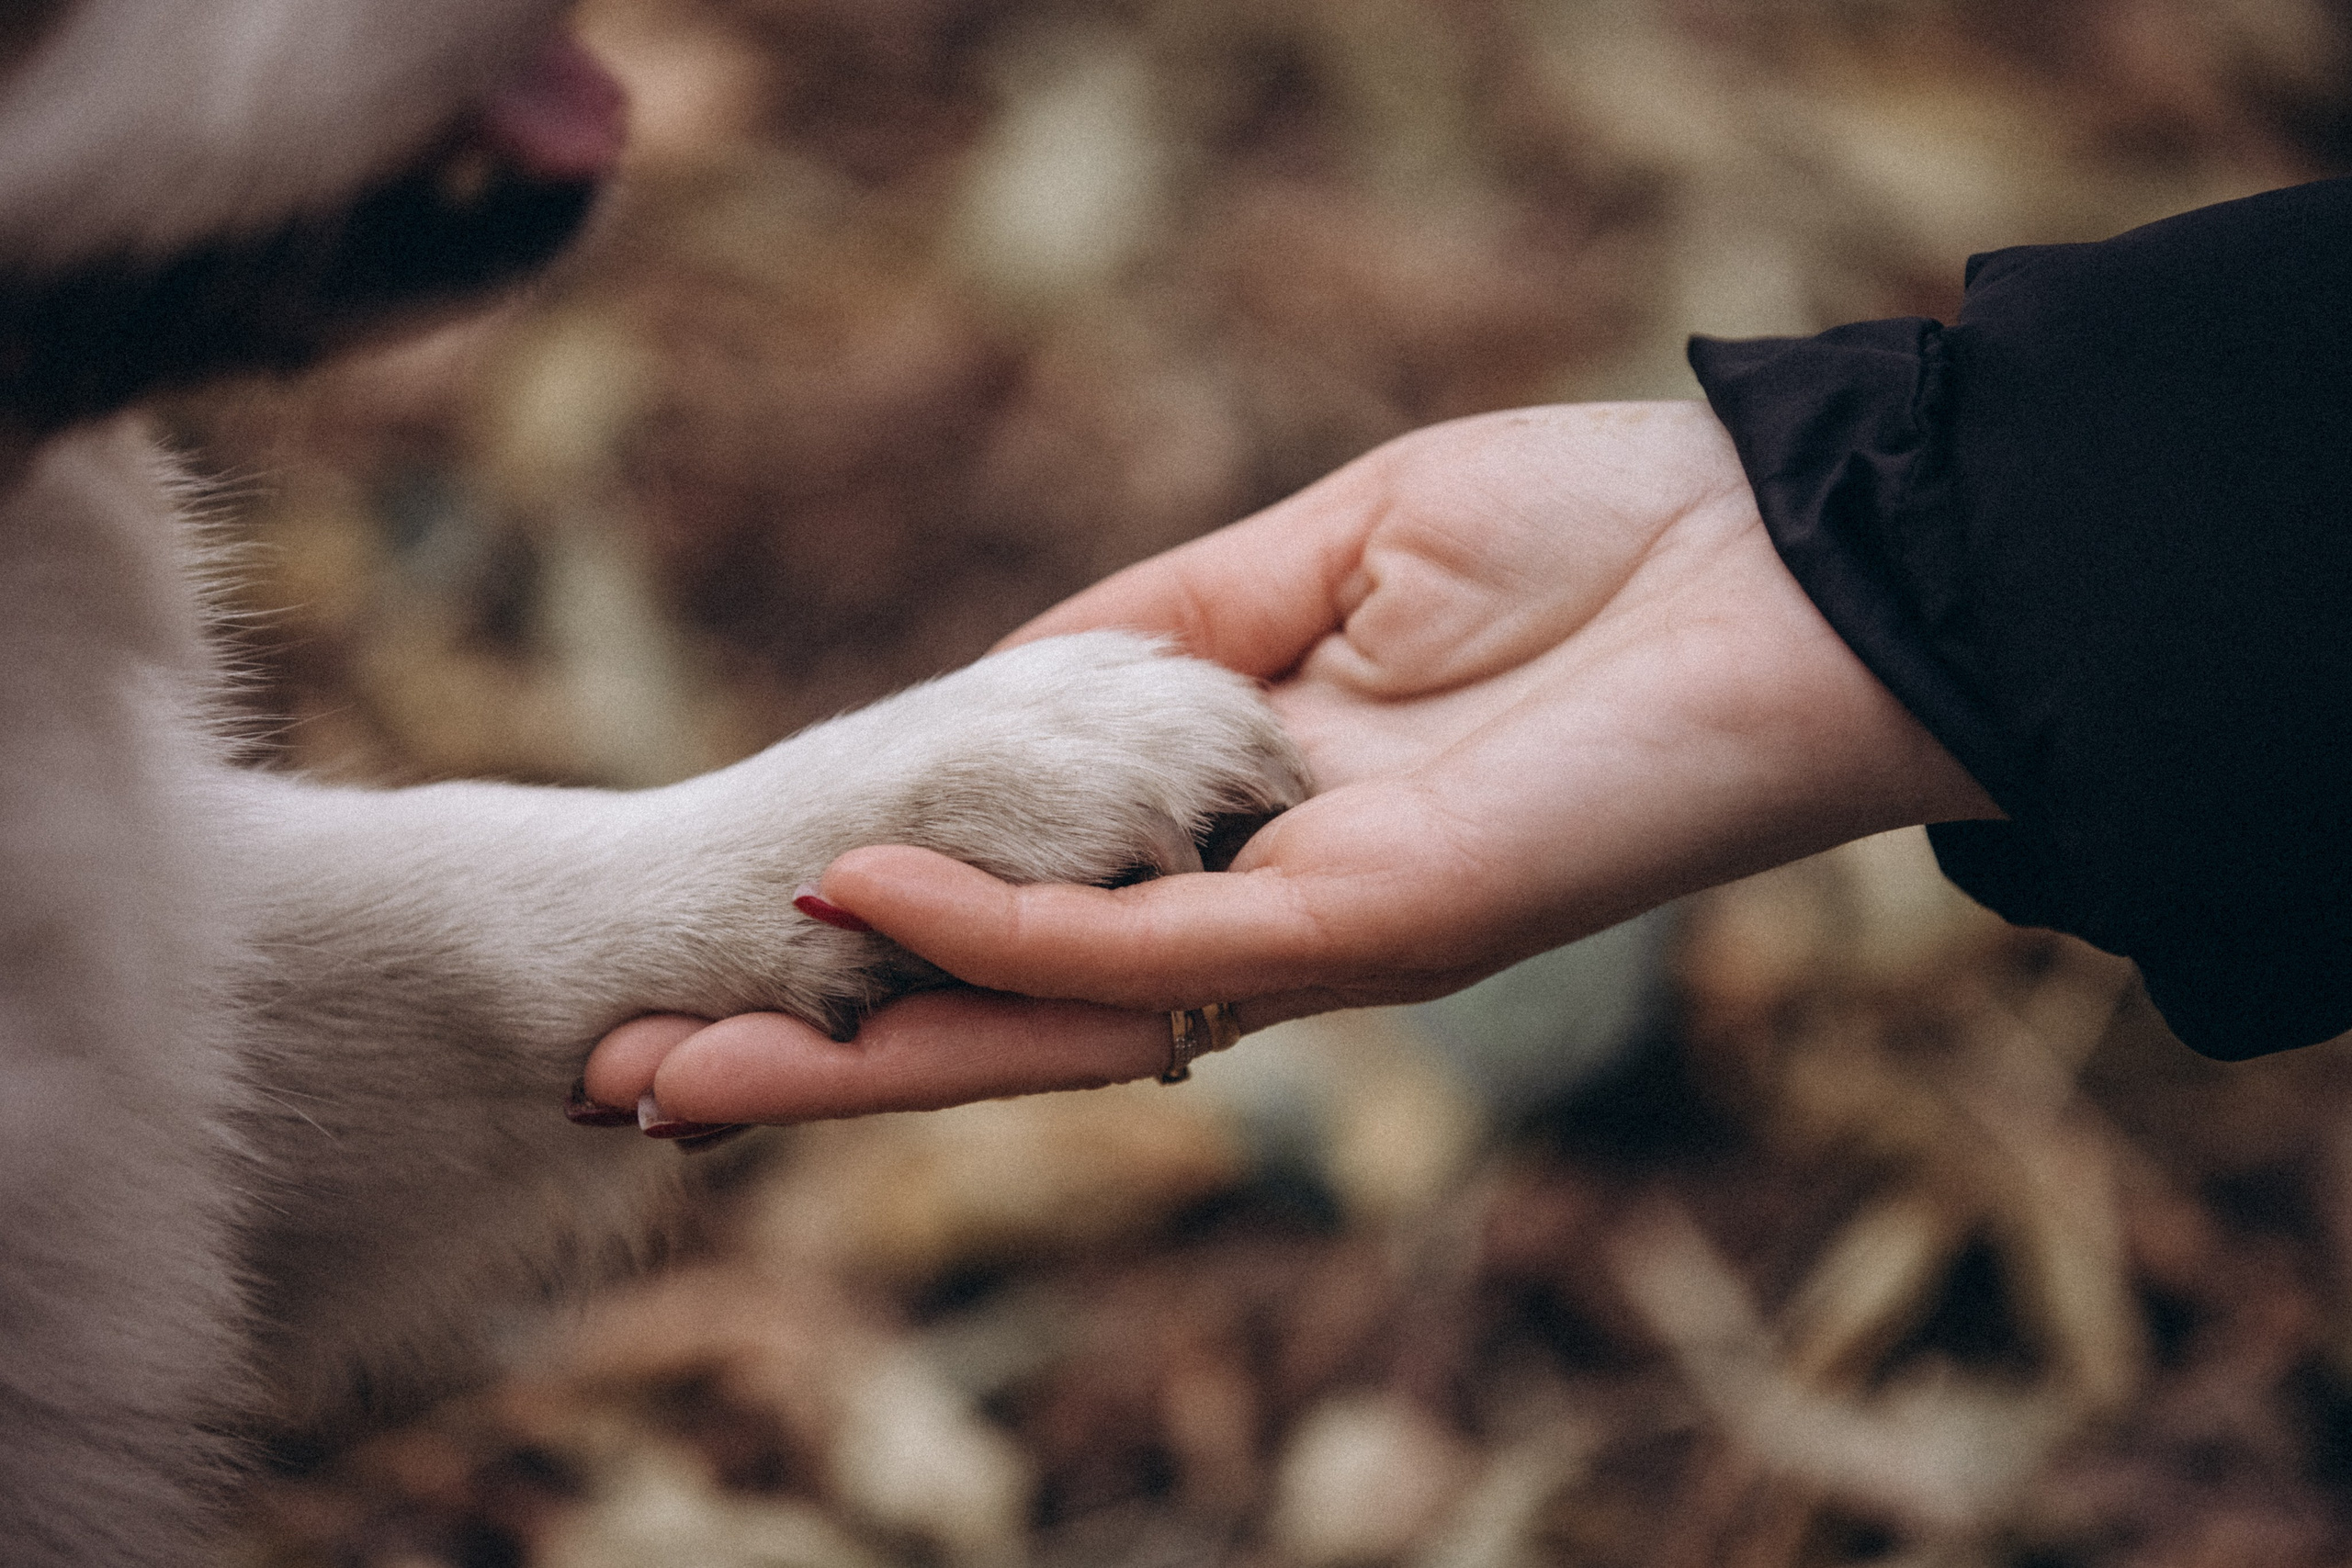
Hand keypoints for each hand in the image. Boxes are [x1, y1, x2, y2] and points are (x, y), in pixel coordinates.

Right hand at [582, 402, 1997, 1125]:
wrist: (1793, 559)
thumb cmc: (1595, 541)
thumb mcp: (1324, 553)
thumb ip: (1156, 636)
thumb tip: (986, 695)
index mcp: (1253, 824)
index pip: (1028, 901)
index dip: (876, 922)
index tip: (725, 930)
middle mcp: (1263, 911)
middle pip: (1008, 1005)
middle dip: (826, 1051)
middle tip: (632, 1079)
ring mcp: (1311, 936)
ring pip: (1048, 1022)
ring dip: (859, 1050)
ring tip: (674, 1072)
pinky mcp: (1369, 930)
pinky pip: (1150, 951)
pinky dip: (1003, 932)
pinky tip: (865, 902)